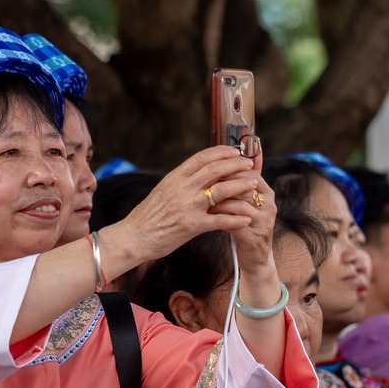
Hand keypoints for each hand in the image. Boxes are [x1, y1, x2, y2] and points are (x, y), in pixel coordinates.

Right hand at [115, 145, 260, 261]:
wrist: (134, 236)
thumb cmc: (147, 216)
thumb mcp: (163, 191)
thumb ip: (181, 182)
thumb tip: (196, 173)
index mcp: (175, 177)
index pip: (202, 157)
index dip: (221, 152)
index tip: (235, 151)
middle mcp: (183, 188)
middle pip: (216, 169)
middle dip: (236, 165)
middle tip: (250, 164)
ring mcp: (188, 206)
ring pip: (222, 190)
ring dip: (241, 186)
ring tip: (254, 184)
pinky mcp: (192, 225)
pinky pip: (220, 220)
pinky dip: (236, 219)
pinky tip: (247, 218)